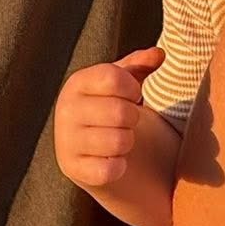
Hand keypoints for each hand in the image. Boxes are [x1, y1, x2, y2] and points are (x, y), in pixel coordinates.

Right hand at [54, 48, 159, 189]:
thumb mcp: (126, 81)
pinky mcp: (71, 170)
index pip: (112, 78)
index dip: (133, 88)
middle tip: (127, 120)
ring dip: (127, 142)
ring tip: (121, 137)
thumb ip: (142, 64)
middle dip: (133, 117)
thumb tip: (159, 55)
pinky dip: (119, 166)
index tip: (134, 95)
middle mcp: (65, 110)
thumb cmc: (115, 106)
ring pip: (117, 142)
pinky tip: (115, 160)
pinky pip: (109, 169)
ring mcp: (66, 141)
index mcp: (77, 83)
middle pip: (119, 112)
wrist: (95, 149)